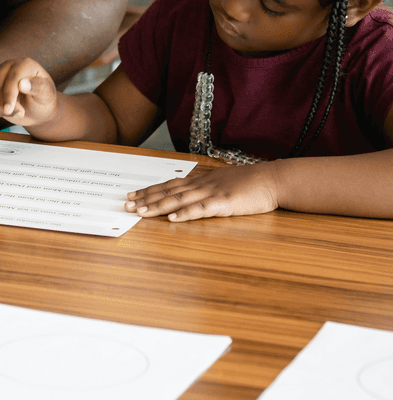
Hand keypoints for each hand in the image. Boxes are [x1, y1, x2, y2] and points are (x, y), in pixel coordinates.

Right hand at [0, 58, 57, 127]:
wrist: (35, 109)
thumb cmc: (43, 101)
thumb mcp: (46, 95)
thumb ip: (38, 88)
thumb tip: (22, 83)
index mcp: (24, 64)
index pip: (12, 76)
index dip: (9, 94)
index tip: (9, 110)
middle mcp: (8, 66)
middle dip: (5, 104)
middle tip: (20, 114)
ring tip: (14, 113)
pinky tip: (3, 112)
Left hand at [124, 162, 280, 221]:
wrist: (272, 179)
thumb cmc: (250, 183)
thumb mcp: (223, 182)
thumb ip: (206, 188)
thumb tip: (190, 192)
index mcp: (201, 181)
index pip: (169, 185)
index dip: (150, 190)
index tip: (132, 195)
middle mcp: (202, 185)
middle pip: (168, 192)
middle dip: (146, 199)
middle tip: (126, 205)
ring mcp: (212, 194)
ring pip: (179, 200)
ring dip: (158, 207)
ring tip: (141, 212)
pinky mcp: (224, 204)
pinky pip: (201, 210)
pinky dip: (186, 214)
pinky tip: (173, 219)